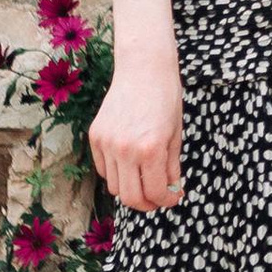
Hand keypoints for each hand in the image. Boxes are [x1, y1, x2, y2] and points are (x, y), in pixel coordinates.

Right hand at [89, 52, 183, 212]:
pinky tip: (130, 163)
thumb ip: (171, 167)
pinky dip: (116, 173)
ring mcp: (107, 143)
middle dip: (146, 204)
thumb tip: (170, 192)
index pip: (155, 192)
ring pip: (114, 186)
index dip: (166, 201)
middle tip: (157, 199)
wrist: (143, 68)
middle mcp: (125, 149)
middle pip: (130, 198)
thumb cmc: (166, 97)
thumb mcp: (176, 134)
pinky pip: (103, 169)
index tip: (172, 198)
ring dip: (130, 189)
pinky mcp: (95, 136)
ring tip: (145, 180)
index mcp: (151, 149)